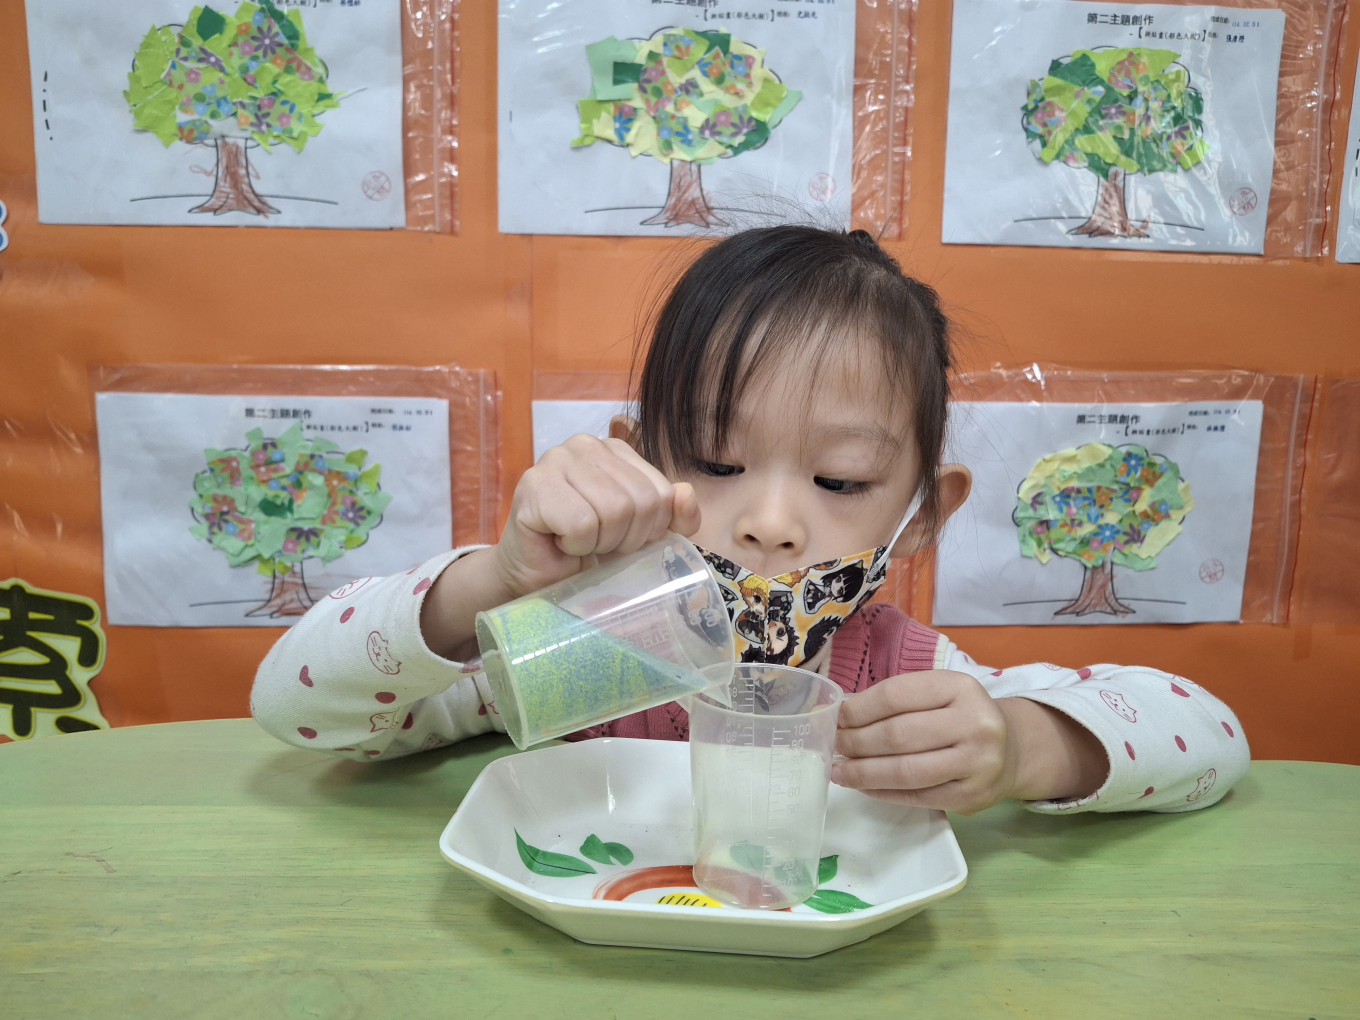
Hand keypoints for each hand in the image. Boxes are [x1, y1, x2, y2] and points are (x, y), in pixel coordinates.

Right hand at [421, 435, 698, 660]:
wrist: (538, 577)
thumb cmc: (588, 551)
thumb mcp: (642, 534)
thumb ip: (671, 515)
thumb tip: (685, 494)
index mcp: (616, 450)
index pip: (661, 492)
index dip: (649, 530)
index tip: (623, 540)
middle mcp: (586, 445)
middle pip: (639, 502)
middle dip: (625, 539)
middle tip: (599, 546)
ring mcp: (556, 460)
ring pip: (613, 511)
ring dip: (600, 543)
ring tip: (580, 543)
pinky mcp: (533, 486)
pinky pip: (581, 524)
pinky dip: (576, 546)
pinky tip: (561, 542)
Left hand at [831, 670, 1016, 814]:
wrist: (1011, 751)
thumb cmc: (961, 717)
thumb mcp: (939, 693)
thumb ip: (897, 700)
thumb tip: (843, 716)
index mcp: (960, 687)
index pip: (896, 696)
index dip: (859, 709)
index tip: (837, 718)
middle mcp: (974, 723)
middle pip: (897, 735)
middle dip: (856, 742)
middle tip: (834, 746)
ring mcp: (976, 764)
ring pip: (904, 771)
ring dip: (863, 773)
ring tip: (840, 771)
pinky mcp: (970, 797)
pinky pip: (915, 797)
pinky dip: (882, 792)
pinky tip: (863, 786)